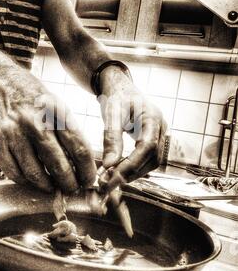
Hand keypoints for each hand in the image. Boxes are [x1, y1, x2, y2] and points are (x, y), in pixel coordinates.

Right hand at [0, 66, 95, 192]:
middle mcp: (34, 123)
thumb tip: (82, 163)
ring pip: (35, 173)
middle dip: (69, 183)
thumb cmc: (32, 96)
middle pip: (58, 165)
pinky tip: (32, 180)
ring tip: (53, 187)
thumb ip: (69, 131)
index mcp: (55, 112)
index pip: (78, 148)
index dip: (86, 170)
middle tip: (72, 188)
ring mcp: (12, 133)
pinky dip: (25, 181)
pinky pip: (13, 172)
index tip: (89, 180)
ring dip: (47, 186)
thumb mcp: (56, 105)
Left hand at [99, 66, 166, 190]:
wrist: (120, 87)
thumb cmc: (116, 96)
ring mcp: (159, 134)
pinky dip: (134, 167)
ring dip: (134, 173)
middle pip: (153, 158)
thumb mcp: (111, 113)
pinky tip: (118, 171)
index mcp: (153, 117)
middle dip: (132, 173)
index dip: (132, 164)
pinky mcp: (152, 139)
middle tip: (110, 182)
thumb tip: (109, 165)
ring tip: (112, 179)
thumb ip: (111, 138)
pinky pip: (147, 158)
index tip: (113, 175)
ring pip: (152, 162)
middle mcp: (160, 127)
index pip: (148, 147)